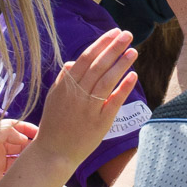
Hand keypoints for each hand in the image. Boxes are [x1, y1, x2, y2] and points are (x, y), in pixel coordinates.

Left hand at [0, 119, 37, 186]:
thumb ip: (7, 132)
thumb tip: (24, 138)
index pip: (16, 129)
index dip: (28, 129)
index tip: (39, 133)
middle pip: (20, 145)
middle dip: (31, 145)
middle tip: (42, 148)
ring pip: (19, 160)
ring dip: (28, 160)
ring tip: (38, 161)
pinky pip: (13, 175)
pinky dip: (21, 174)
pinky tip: (29, 173)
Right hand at [30, 30, 137, 168]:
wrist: (53, 153)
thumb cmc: (54, 124)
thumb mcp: (54, 97)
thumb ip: (64, 79)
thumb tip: (72, 62)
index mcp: (67, 85)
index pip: (87, 58)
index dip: (101, 43)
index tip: (114, 32)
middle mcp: (78, 94)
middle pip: (99, 65)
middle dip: (114, 47)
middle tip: (127, 34)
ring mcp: (89, 107)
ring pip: (107, 80)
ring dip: (121, 64)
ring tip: (133, 51)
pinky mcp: (100, 122)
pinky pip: (113, 101)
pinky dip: (124, 87)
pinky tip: (133, 75)